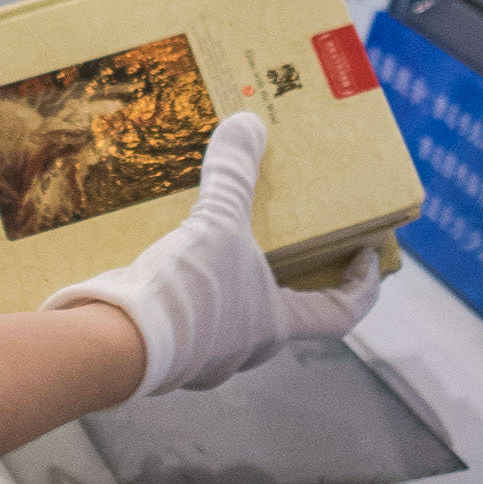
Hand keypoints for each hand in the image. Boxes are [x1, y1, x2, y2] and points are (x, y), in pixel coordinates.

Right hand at [40, 113, 378, 397]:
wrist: (115, 345)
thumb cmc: (187, 292)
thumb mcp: (217, 223)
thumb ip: (234, 174)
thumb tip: (249, 123)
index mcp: (278, 325)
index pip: (341, 313)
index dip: (361, 286)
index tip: (368, 255)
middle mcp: (246, 350)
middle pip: (282, 315)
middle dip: (283, 279)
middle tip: (280, 241)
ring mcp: (202, 360)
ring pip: (229, 323)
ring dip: (228, 289)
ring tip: (214, 247)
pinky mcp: (163, 357)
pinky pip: (184, 324)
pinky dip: (184, 296)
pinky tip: (166, 267)